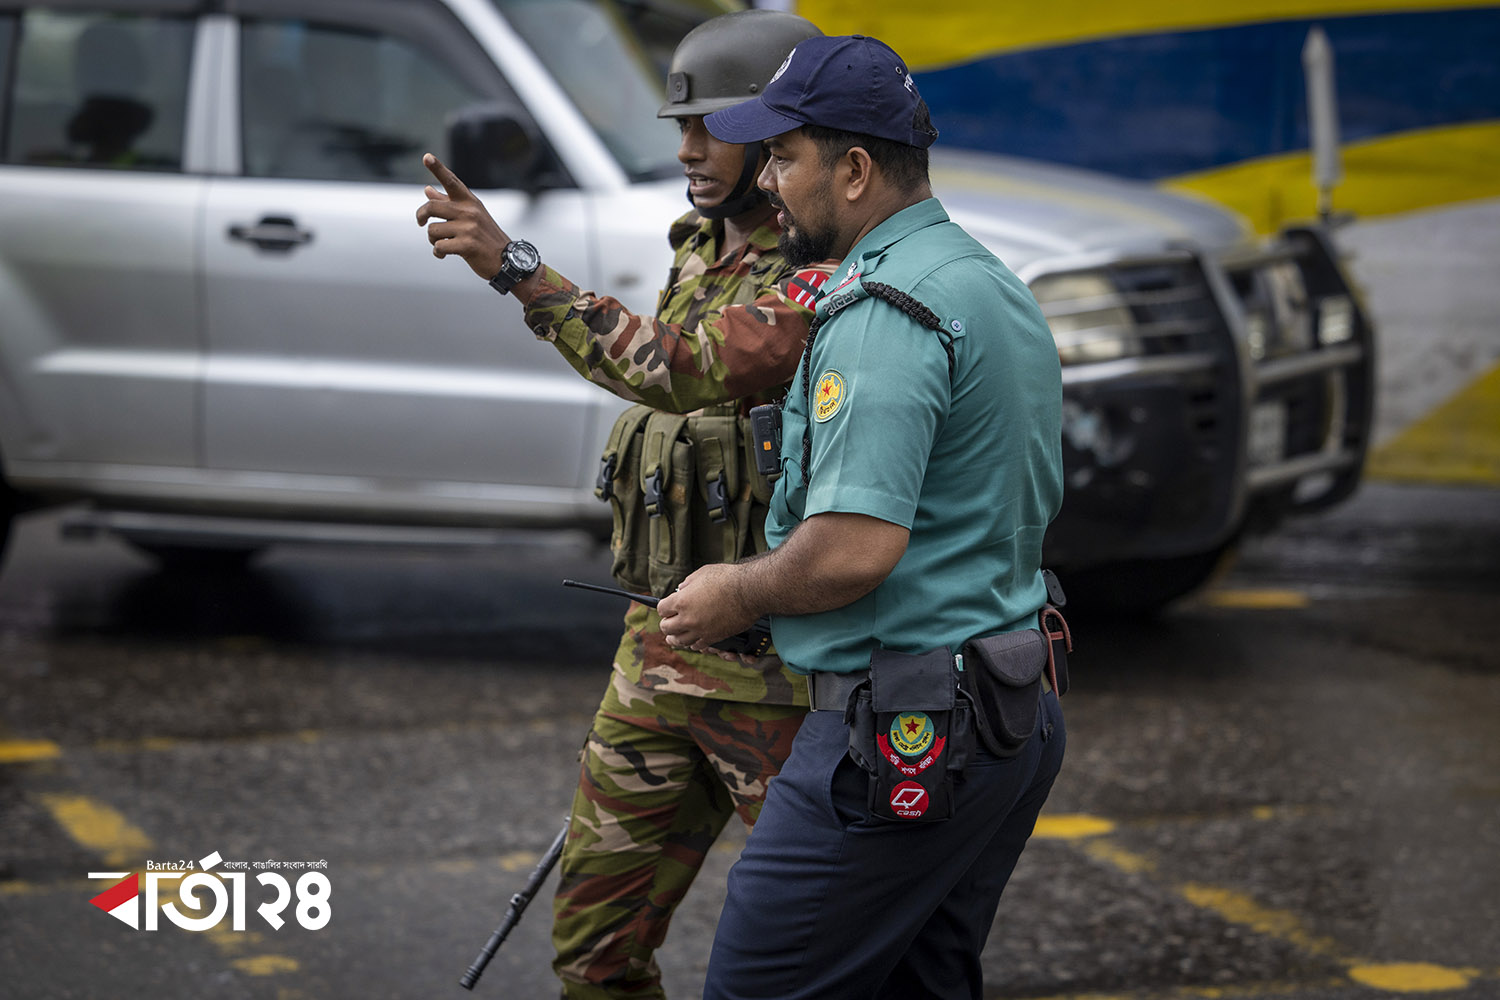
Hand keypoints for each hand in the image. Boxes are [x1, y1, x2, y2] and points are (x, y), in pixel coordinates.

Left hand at [416, 153, 508, 279]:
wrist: (506, 260)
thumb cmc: (484, 237)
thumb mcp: (470, 216)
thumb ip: (447, 202)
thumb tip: (427, 189)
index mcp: (470, 202)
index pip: (451, 181)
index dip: (438, 168)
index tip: (426, 157)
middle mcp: (469, 211)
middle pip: (432, 207)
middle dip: (421, 215)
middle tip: (420, 222)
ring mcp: (469, 228)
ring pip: (433, 230)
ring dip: (432, 240)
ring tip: (441, 244)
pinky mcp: (467, 245)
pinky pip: (439, 246)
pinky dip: (438, 252)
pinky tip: (443, 254)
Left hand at [656, 564, 758, 653]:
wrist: (749, 591)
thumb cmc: (727, 578)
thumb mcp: (702, 573)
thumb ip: (688, 583)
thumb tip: (682, 589)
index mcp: (681, 601)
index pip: (661, 609)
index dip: (664, 608)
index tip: (667, 607)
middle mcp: (687, 618)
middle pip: (666, 628)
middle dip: (666, 624)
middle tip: (669, 622)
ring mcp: (700, 630)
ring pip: (679, 641)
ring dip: (675, 638)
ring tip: (674, 637)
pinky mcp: (713, 637)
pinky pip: (697, 645)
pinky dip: (693, 643)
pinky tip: (692, 641)